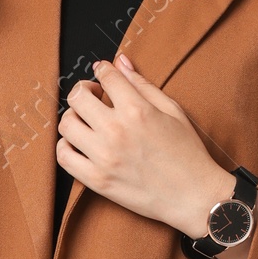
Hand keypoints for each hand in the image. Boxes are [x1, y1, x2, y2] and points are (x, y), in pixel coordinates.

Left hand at [57, 51, 235, 238]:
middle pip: (78, 97)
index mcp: (137, 110)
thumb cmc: (187, 153)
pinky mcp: (97, 180)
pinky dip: (66, 146)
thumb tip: (120, 61)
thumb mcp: (172, 111)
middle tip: (93, 97)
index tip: (103, 74)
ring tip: (86, 121)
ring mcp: (103, 157)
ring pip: (66, 124)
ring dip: (73, 117)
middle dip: (84, 90)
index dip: (103, 70)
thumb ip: (143, 85)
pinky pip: (64, 157)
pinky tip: (79, 144)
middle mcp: (116, 131)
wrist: (193, 196)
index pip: (106, 76)